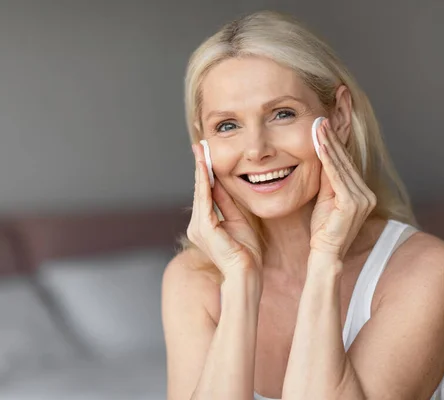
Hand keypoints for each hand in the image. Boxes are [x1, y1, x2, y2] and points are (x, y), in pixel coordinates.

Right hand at [187, 143, 262, 278]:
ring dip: (201, 170)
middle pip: (200, 190)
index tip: (207, 155)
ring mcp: (198, 227)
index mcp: (205, 225)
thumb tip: (222, 184)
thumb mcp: (239, 220)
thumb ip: (228, 203)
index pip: (206, 194)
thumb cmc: (246, 253)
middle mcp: (197, 226)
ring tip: (201, 151)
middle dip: (200, 167)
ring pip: (200, 192)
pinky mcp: (203, 227)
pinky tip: (205, 168)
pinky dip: (204, 182)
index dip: (206, 174)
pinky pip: (204, 199)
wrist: (246, 273)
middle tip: (200, 146)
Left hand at [309, 119, 376, 263]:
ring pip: (341, 165)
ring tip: (319, 126)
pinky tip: (319, 145)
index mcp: (362, 193)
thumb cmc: (323, 231)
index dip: (336, 143)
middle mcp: (366, 194)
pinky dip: (327, 159)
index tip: (325, 125)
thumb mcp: (326, 200)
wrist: (326, 254)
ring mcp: (362, 199)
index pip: (347, 163)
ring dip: (328, 144)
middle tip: (322, 118)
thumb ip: (328, 181)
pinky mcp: (352, 203)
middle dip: (333, 138)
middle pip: (346, 160)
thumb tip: (324, 158)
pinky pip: (336, 176)